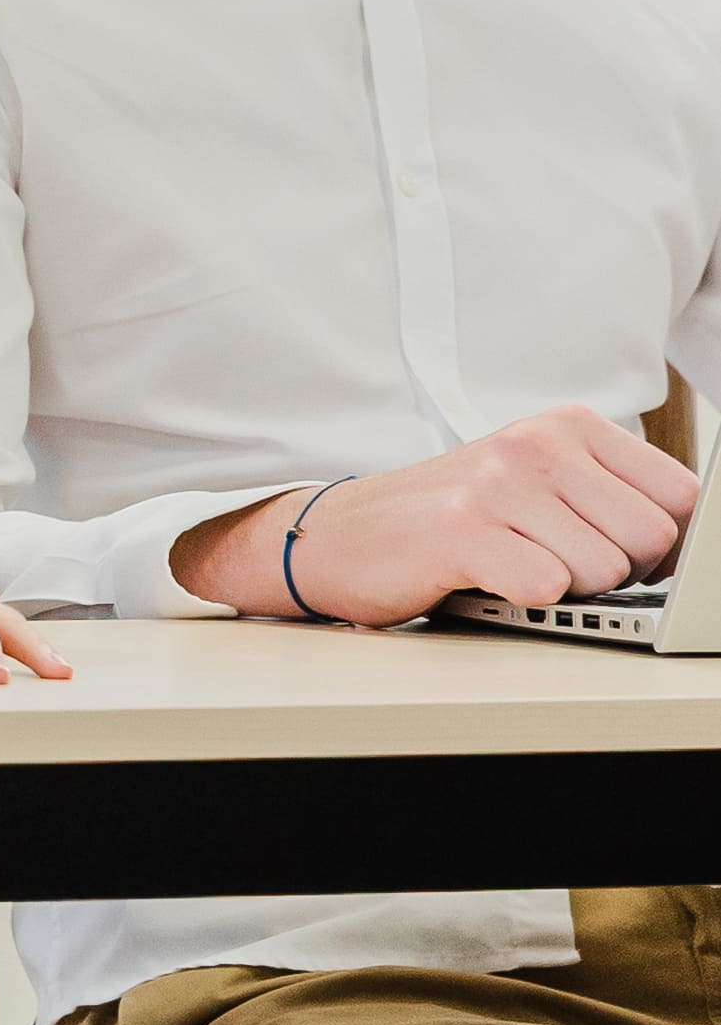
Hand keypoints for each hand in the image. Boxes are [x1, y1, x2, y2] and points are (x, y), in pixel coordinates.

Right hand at [210, 410, 697, 627]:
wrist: (338, 535)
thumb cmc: (450, 518)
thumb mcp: (537, 482)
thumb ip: (610, 496)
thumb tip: (689, 547)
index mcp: (567, 426)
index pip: (681, 496)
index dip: (661, 543)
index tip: (617, 551)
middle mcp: (536, 444)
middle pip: (652, 539)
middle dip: (617, 571)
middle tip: (553, 561)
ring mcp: (498, 483)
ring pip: (605, 571)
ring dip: (567, 588)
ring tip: (515, 565)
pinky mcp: (463, 529)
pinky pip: (548, 587)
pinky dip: (524, 597)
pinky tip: (488, 577)